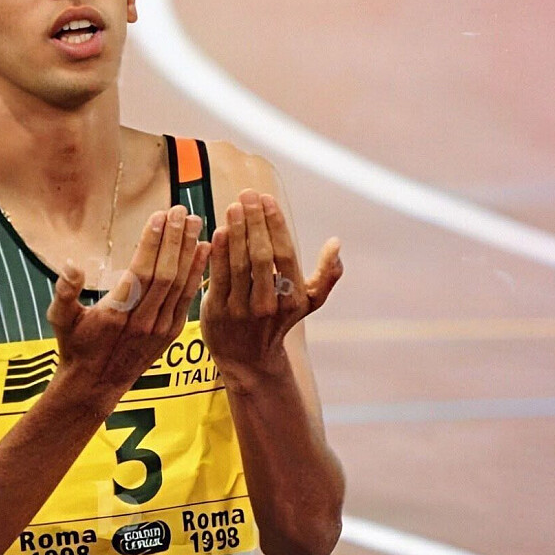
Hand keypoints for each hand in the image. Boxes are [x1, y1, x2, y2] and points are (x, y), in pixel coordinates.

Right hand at [47, 205, 209, 407]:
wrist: (95, 385)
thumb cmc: (75, 347)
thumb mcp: (60, 321)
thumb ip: (64, 292)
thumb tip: (71, 264)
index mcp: (115, 315)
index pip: (139, 274)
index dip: (151, 244)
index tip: (159, 216)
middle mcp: (142, 322)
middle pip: (164, 275)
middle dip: (174, 240)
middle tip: (180, 210)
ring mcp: (159, 329)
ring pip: (179, 285)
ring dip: (189, 252)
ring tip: (194, 221)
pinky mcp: (171, 333)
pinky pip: (187, 299)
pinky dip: (197, 273)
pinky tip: (205, 250)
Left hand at [201, 189, 341, 382]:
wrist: (248, 360)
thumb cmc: (279, 322)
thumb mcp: (308, 303)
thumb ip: (327, 275)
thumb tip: (336, 243)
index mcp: (292, 297)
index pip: (284, 254)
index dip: (275, 224)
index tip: (267, 198)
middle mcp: (269, 304)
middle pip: (261, 255)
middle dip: (254, 221)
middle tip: (247, 194)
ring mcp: (242, 309)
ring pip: (239, 263)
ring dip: (236, 231)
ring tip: (234, 206)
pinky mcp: (218, 312)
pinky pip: (219, 276)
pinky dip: (218, 252)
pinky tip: (218, 230)